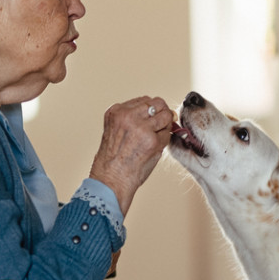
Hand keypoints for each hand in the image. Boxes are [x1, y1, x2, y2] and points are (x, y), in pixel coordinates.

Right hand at [88, 96, 173, 215]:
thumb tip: (158, 113)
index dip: (151, 110)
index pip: (143, 100)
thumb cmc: (113, 160)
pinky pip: (167, 133)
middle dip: (161, 113)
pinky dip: (164, 140)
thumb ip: (133, 119)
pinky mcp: (152, 139)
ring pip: (165, 115)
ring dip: (164, 125)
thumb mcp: (116, 131)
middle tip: (160, 126)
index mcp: (116, 111)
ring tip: (154, 139)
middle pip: (157, 103)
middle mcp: (127, 115)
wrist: (111, 179)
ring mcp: (140, 127)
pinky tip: (153, 149)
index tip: (151, 120)